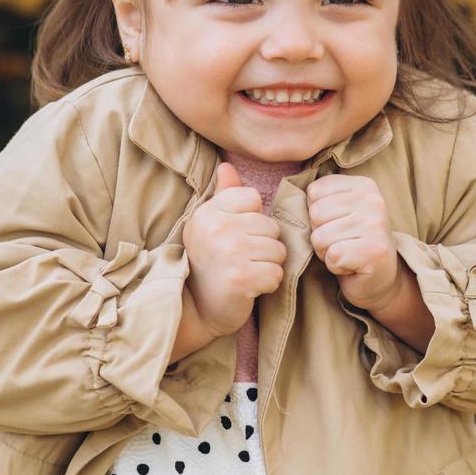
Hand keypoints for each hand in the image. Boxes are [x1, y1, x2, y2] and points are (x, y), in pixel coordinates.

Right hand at [182, 163, 285, 337]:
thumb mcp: (210, 225)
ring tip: (246, 272)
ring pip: (278, 251)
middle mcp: (217, 228)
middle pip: (271, 227)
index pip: (254, 199)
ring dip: (268, 266)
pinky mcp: (241, 278)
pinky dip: (268, 284)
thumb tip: (227, 166)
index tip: (235, 237)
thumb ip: (224, 195)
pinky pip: (277, 274)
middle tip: (241, 260)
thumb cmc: (208, 263)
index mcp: (209, 211)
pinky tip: (250, 287)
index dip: (252, 221)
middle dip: (264, 246)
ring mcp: (229, 252)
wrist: (196, 308)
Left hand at [307, 174, 401, 311]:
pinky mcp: (373, 250)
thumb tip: (292, 195)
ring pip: (320, 237)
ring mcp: (375, 225)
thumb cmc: (353, 243)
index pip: (314, 191)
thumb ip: (322, 198)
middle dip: (320, 235)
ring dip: (327, 253)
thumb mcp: (340, 211)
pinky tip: (351, 265)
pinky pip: (332, 256)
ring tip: (346, 254)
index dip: (316, 215)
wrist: (381, 278)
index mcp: (363, 185)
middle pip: (315, 214)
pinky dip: (335, 266)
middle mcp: (373, 200)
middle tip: (341, 243)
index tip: (338, 225)